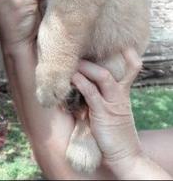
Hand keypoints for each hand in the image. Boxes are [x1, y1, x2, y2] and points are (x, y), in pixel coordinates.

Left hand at [72, 48, 142, 174]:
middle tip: (73, 54)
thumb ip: (101, 96)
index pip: (131, 68)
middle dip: (90, 59)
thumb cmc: (114, 134)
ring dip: (85, 67)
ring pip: (102, 76)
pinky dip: (81, 83)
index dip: (128, 55)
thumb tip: (80, 83)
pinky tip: (71, 78)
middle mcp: (120, 94)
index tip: (115, 45)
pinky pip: (92, 93)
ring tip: (70, 63)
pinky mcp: (104, 114)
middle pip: (109, 68)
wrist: (126, 157)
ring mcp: (113, 103)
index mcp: (123, 92)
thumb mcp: (112, 111)